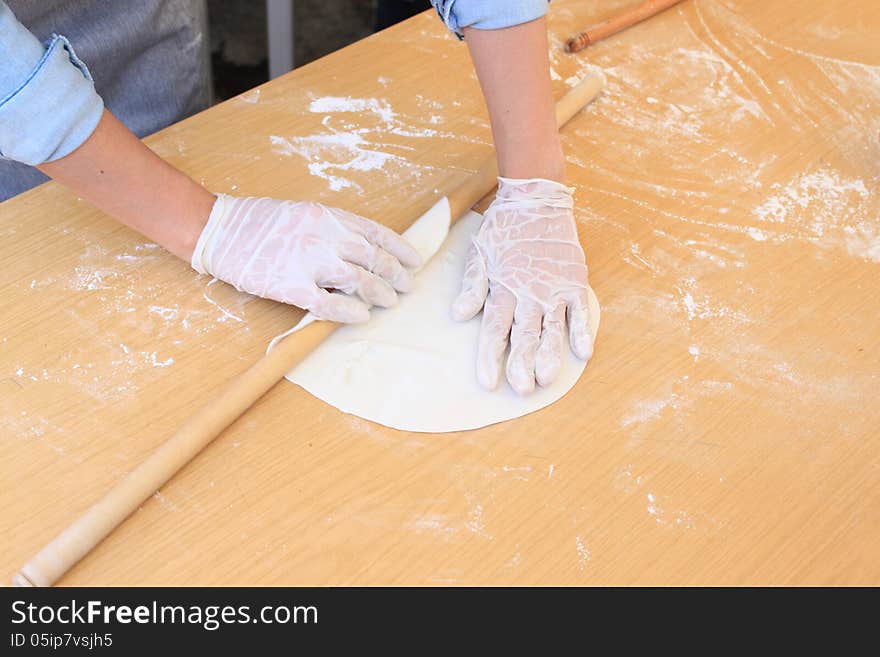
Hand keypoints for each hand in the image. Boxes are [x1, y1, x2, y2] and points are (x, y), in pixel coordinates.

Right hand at [192, 195, 420, 321]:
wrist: (219, 230)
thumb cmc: (259, 221)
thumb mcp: (304, 213)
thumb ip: (333, 228)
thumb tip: (363, 249)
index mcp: (329, 217)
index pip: (377, 233)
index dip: (400, 249)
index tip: (414, 262)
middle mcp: (325, 236)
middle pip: (374, 259)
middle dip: (396, 275)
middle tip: (406, 287)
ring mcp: (309, 262)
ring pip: (359, 281)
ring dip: (380, 293)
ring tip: (389, 302)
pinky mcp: (291, 287)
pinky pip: (330, 304)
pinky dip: (350, 312)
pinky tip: (361, 317)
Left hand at [451, 178, 593, 394]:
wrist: (535, 196)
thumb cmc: (503, 228)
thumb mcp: (479, 252)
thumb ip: (472, 285)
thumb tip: (458, 315)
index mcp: (502, 287)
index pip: (495, 328)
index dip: (491, 357)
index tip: (488, 382)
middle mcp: (529, 292)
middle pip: (525, 334)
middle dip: (523, 363)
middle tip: (521, 389)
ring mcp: (554, 287)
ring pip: (552, 328)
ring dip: (551, 354)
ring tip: (547, 379)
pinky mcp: (574, 281)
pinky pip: (580, 310)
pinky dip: (582, 331)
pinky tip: (582, 353)